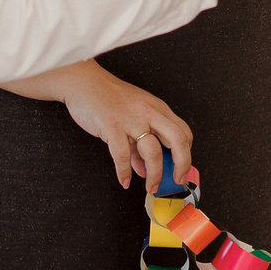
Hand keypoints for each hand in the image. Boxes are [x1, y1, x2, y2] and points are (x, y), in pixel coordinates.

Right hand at [50, 61, 191, 188]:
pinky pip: (122, 154)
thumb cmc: (109, 98)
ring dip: (155, 174)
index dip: (186, 154)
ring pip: (153, 151)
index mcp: (158, 109)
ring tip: (151, 187)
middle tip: (176, 181)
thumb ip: (139, 144)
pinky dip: (124, 171)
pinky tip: (125, 180)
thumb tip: (144, 169)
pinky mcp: (112, 126)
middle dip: (182, 165)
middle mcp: (149, 113)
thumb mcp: (132, 117)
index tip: (181, 170)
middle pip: (178, 140)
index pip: (183, 132)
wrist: (84, 83)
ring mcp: (131, 120)